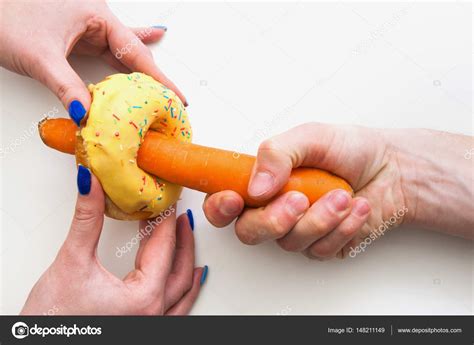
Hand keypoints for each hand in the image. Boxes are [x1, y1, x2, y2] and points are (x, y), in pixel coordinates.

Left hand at [0, 0, 185, 124]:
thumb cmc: (5, 14)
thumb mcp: (41, 56)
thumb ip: (67, 87)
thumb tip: (86, 115)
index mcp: (96, 15)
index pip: (136, 54)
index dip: (159, 79)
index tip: (178, 97)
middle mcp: (96, 19)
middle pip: (134, 55)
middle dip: (154, 79)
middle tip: (173, 102)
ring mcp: (88, 27)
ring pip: (122, 55)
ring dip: (140, 74)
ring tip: (166, 87)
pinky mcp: (78, 35)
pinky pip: (108, 51)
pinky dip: (123, 60)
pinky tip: (148, 42)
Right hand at [21, 166, 206, 314]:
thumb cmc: (54, 319)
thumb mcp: (72, 262)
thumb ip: (87, 219)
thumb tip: (91, 185)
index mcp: (143, 298)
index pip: (163, 246)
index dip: (165, 218)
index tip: (166, 198)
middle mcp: (153, 314)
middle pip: (179, 266)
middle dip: (180, 236)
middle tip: (177, 211)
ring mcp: (150, 323)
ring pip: (181, 288)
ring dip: (186, 259)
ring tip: (185, 235)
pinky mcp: (141, 326)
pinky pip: (177, 307)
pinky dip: (186, 288)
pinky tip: (192, 277)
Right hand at [204, 123, 473, 258]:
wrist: (392, 169)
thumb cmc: (350, 149)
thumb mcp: (311, 137)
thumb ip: (277, 154)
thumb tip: (255, 185)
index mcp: (263, 181)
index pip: (224, 201)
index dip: (220, 207)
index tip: (233, 199)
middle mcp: (274, 208)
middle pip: (249, 232)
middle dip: (273, 220)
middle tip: (298, 200)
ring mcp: (297, 229)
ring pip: (289, 242)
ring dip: (319, 219)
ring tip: (341, 195)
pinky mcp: (322, 245)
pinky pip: (321, 249)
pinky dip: (342, 228)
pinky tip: (355, 208)